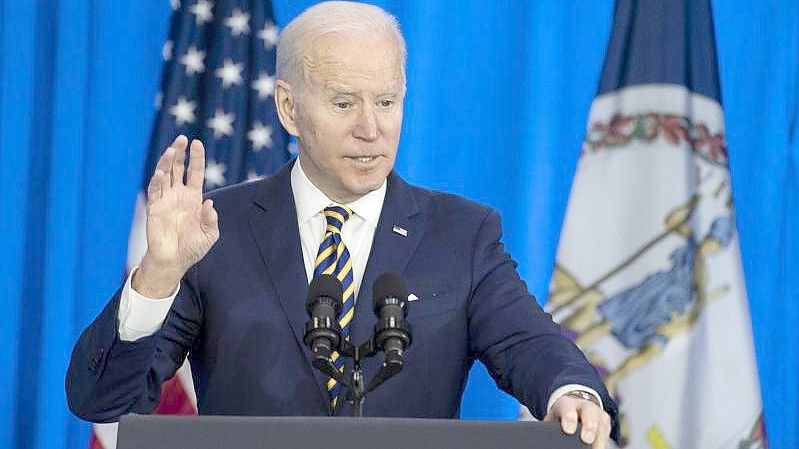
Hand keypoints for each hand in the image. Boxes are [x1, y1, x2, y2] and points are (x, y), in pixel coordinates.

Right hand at [132, 135, 218, 297]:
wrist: (174, 261)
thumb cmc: (192, 248)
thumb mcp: (209, 235)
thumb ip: (211, 220)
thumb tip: (210, 204)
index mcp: (193, 198)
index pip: (195, 172)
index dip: (196, 158)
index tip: (197, 142)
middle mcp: (178, 195)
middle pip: (178, 168)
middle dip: (179, 153)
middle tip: (182, 138)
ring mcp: (165, 200)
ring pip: (165, 175)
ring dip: (167, 162)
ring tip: (172, 150)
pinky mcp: (154, 209)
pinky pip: (155, 192)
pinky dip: (157, 181)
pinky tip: (161, 172)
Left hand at [545, 394, 611, 448]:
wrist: (575, 407)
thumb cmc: (561, 417)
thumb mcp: (553, 419)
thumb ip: (550, 428)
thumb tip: (545, 440)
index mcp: (566, 403)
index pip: (567, 408)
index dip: (569, 418)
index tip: (568, 430)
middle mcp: (584, 406)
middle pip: (589, 413)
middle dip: (589, 426)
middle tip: (586, 439)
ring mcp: (597, 413)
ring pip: (601, 424)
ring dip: (600, 438)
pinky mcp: (605, 423)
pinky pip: (606, 433)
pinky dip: (603, 442)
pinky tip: (598, 448)